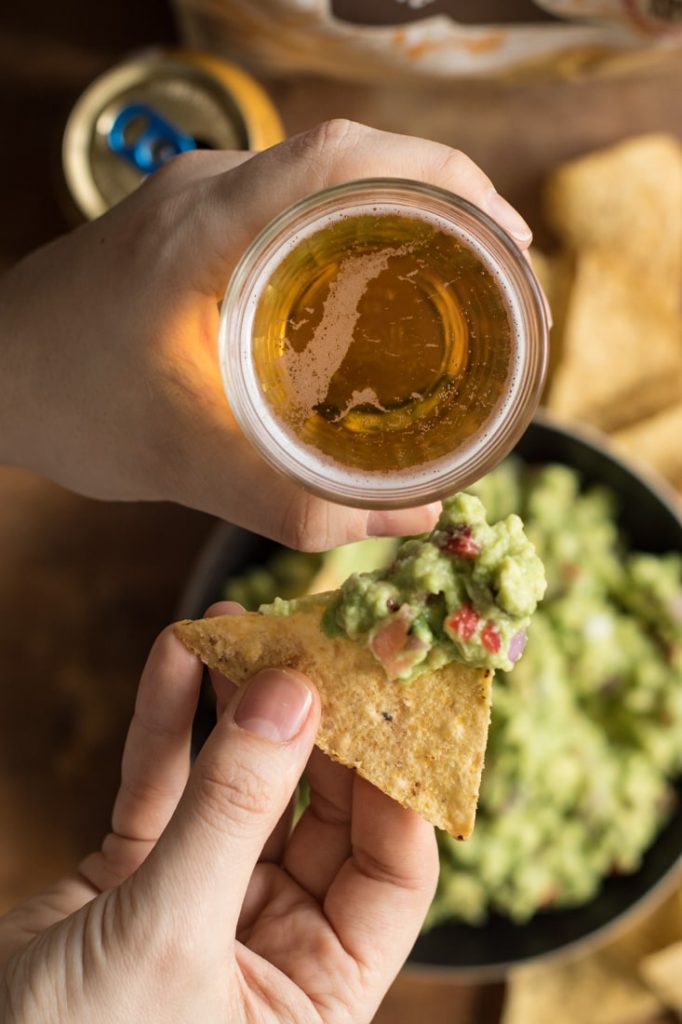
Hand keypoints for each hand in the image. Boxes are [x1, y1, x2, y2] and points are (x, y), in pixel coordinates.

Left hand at [0, 120, 532, 549]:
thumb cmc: (69, 407)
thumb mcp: (189, 466)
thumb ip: (299, 502)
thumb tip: (415, 520)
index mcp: (205, 228)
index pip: (342, 157)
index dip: (442, 179)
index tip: (504, 237)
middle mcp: (208, 191)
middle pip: (356, 154)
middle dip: (449, 199)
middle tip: (505, 271)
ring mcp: (201, 197)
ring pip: (331, 173)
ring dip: (407, 210)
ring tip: (467, 276)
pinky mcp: (198, 219)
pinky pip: (301, 201)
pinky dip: (361, 230)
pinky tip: (386, 286)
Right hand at [0, 603, 438, 1022]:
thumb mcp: (172, 938)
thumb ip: (232, 812)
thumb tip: (294, 696)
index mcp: (321, 985)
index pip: (392, 867)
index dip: (393, 778)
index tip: (383, 692)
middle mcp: (276, 938)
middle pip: (321, 807)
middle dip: (310, 720)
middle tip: (306, 640)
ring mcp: (208, 896)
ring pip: (242, 782)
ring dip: (237, 704)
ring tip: (237, 624)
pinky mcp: (140, 870)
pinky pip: (166, 783)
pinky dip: (169, 720)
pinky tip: (178, 652)